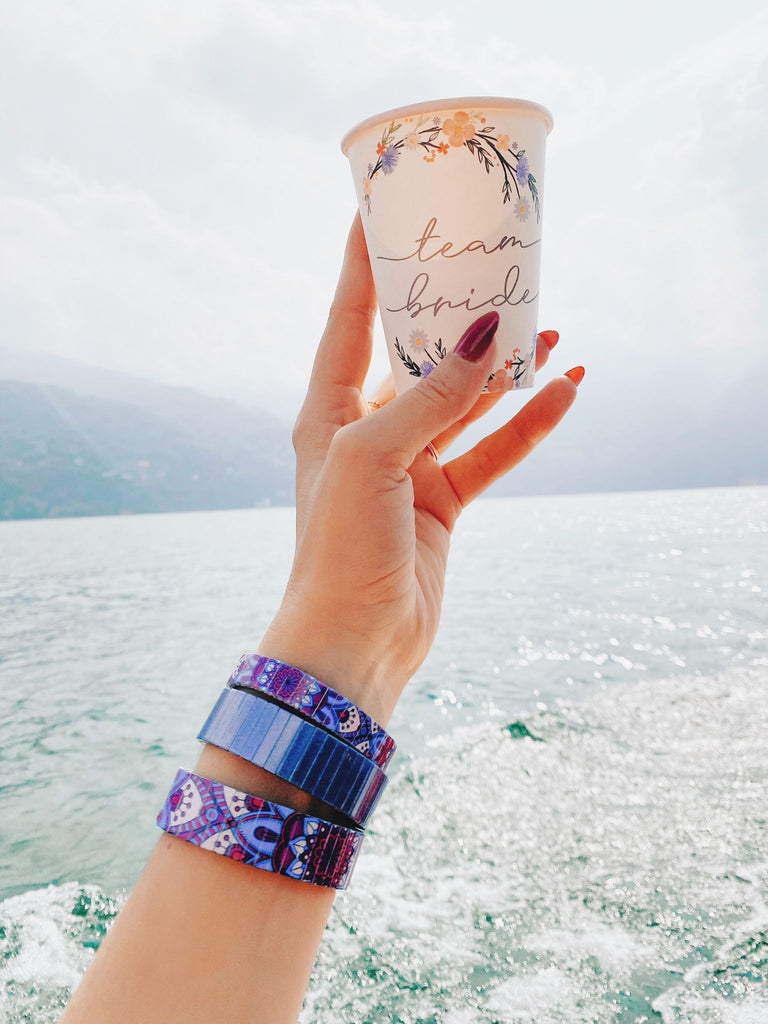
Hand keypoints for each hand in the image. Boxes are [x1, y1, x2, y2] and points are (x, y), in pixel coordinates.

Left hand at [261, 215, 580, 724]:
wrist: (354, 639)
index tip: (378, 209)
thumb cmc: (339, 545)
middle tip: (498, 270)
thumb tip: (483, 338)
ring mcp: (407, 466)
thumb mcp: (375, 458)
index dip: (363, 265)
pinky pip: (491, 452)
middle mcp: (366, 430)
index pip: (347, 319)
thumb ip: (431, 399)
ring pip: (464, 403)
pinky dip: (526, 425)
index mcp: (328, 409)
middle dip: (457, 317)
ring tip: (551, 329)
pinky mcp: (441, 501)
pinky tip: (563, 394)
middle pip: (417, 357)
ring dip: (504, 371)